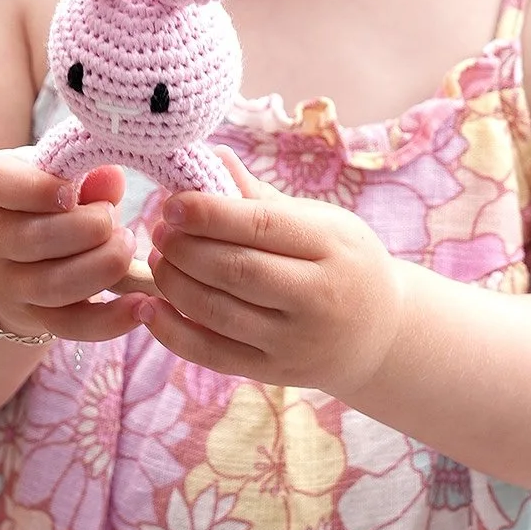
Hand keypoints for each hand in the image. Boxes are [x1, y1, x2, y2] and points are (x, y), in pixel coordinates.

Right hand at [0, 150, 150, 341]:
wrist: (23, 256)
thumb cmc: (53, 203)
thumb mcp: (66, 178)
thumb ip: (90, 175)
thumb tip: (112, 179)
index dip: (35, 188)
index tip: (72, 192)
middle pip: (32, 239)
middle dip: (88, 229)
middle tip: (113, 220)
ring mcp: (10, 282)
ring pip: (51, 286)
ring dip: (101, 268)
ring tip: (127, 248)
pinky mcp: (37, 316)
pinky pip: (71, 325)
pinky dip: (110, 319)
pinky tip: (139, 302)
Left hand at [140, 149, 404, 397]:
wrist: (380, 334)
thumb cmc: (343, 262)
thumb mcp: (322, 221)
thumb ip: (263, 197)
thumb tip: (211, 157)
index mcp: (332, 247)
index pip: (262, 226)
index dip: (210, 213)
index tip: (173, 202)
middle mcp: (317, 297)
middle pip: (236, 270)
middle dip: (185, 248)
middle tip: (159, 229)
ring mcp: (295, 341)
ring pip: (218, 312)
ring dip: (174, 283)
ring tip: (157, 259)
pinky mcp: (274, 372)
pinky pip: (213, 355)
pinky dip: (173, 332)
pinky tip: (150, 308)